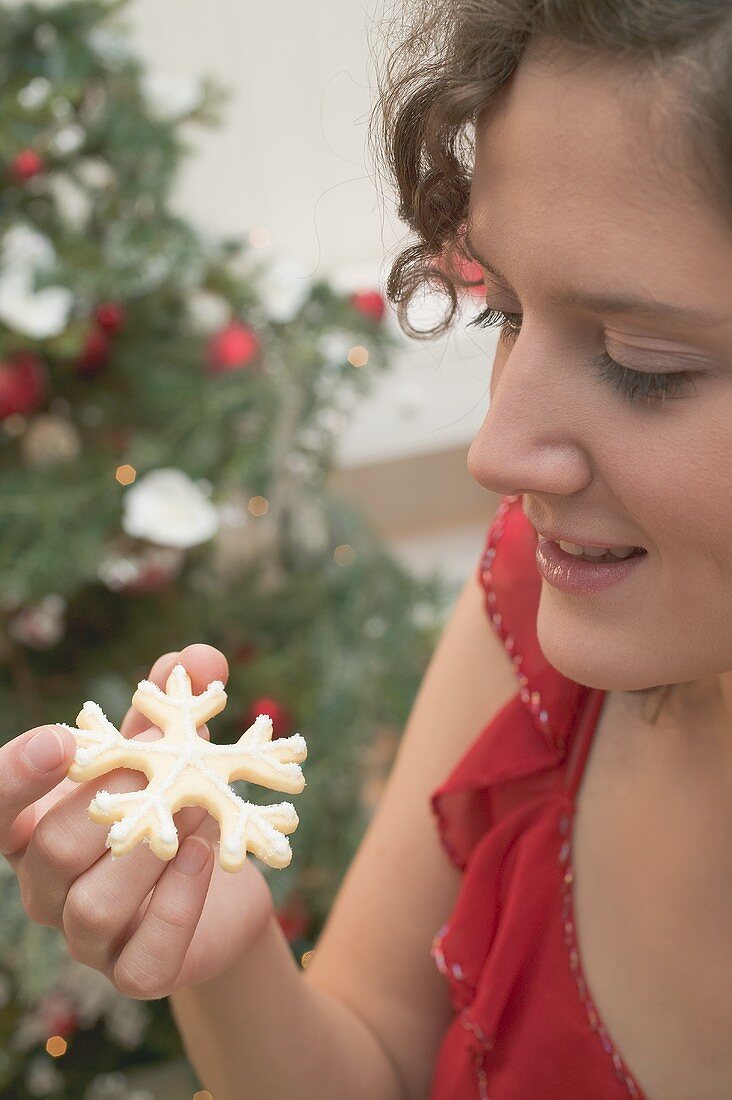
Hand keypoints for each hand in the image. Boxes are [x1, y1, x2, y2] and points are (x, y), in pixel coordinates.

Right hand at [0, 644, 275, 999]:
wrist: (221, 881)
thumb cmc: (173, 802)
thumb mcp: (169, 750)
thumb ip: (172, 707)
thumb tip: (200, 658)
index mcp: (35, 825)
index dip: (18, 776)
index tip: (60, 739)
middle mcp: (47, 884)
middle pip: (50, 852)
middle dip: (108, 803)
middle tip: (161, 767)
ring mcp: (85, 937)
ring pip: (90, 908)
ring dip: (148, 853)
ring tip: (197, 808)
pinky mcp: (134, 972)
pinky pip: (143, 958)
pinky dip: (176, 907)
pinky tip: (204, 857)